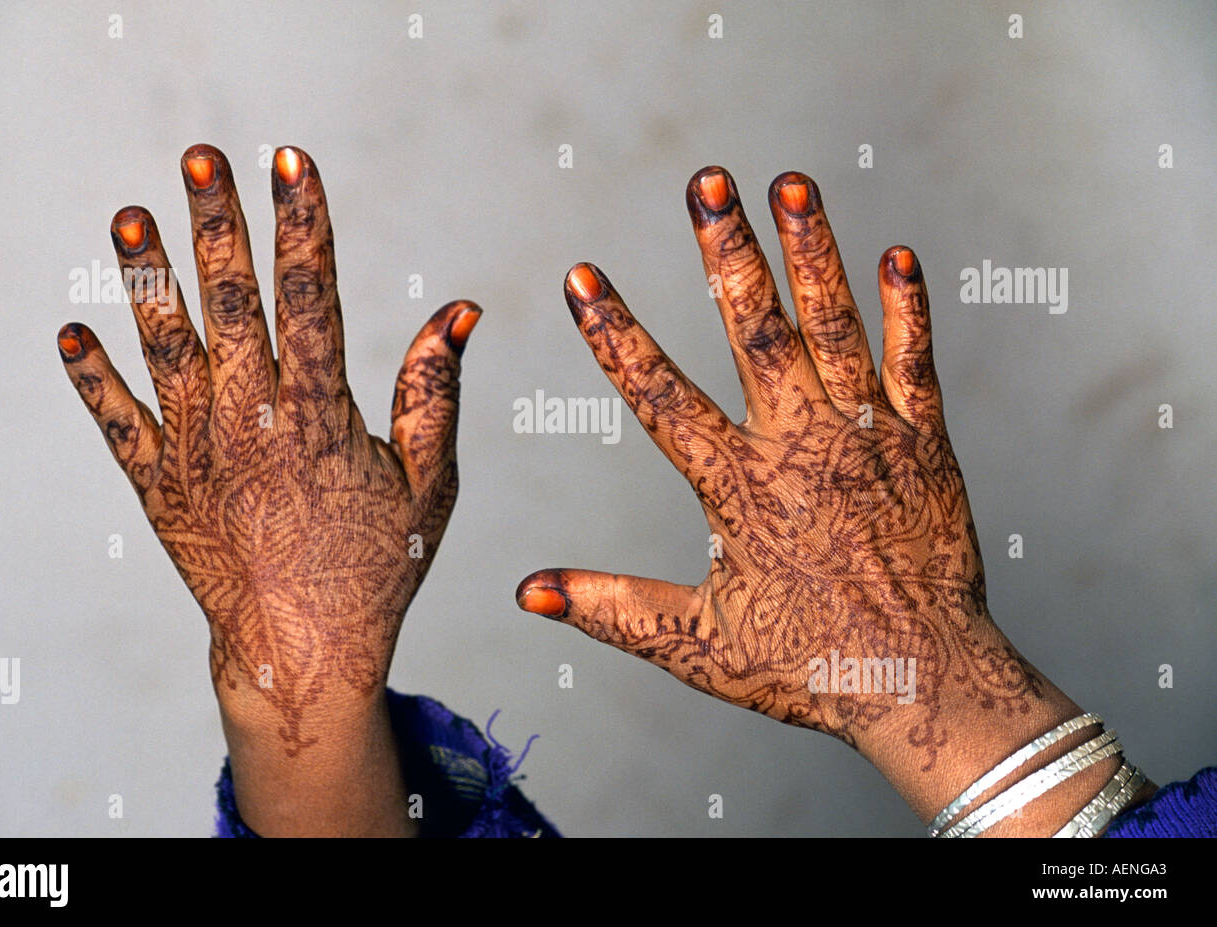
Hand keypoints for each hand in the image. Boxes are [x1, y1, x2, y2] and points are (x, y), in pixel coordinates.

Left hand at [58, 145, 479, 833]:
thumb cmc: (376, 568)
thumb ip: (434, 392)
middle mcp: (253, 420)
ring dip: (146, 279)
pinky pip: (116, 424)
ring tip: (130, 214)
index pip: (312, 295)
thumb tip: (459, 312)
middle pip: (232, 302)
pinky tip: (71, 331)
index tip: (290, 158)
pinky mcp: (158, 486)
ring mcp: (197, 452)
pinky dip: (91, 380)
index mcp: (322, 413)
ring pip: (166, 348)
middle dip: (218, 222)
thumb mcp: (428, 482)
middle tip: (201, 156)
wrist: (301, 655)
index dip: (303, 222)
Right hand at [516, 167, 1115, 830]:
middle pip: (756, 333)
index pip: (661, 397)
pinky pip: (915, 361)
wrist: (926, 683)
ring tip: (792, 184)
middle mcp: (801, 448)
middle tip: (708, 183)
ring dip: (813, 252)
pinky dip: (907, 308)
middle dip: (727, 252)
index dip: (616, 335)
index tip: (582, 278)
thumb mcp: (696, 644)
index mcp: (739, 490)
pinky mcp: (923, 443)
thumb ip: (612, 606)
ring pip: (836, 327)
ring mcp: (866, 437)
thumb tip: (530, 589)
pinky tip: (896, 253)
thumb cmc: (810, 668)